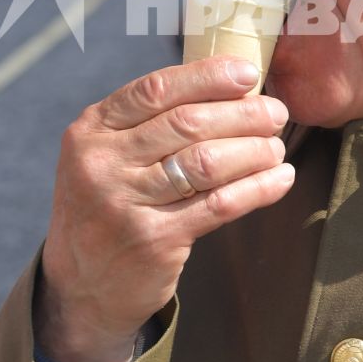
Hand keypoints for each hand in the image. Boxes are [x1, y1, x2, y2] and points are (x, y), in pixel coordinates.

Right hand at [37, 56, 293, 361]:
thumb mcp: (104, 158)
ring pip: (207, 162)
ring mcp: (125, 203)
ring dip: (254, 150)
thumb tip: (228, 91)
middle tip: (276, 112)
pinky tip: (281, 179)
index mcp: (91, 131)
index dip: (208, 77)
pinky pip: (220, 205)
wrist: (81, 288)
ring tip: (277, 146)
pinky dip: (258, 188)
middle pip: (188, 123)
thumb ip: (146, 125)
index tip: (248, 73)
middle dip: (243, 113)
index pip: (157, 89)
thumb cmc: (107, 208)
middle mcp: (102, 163)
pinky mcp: (154, 241)